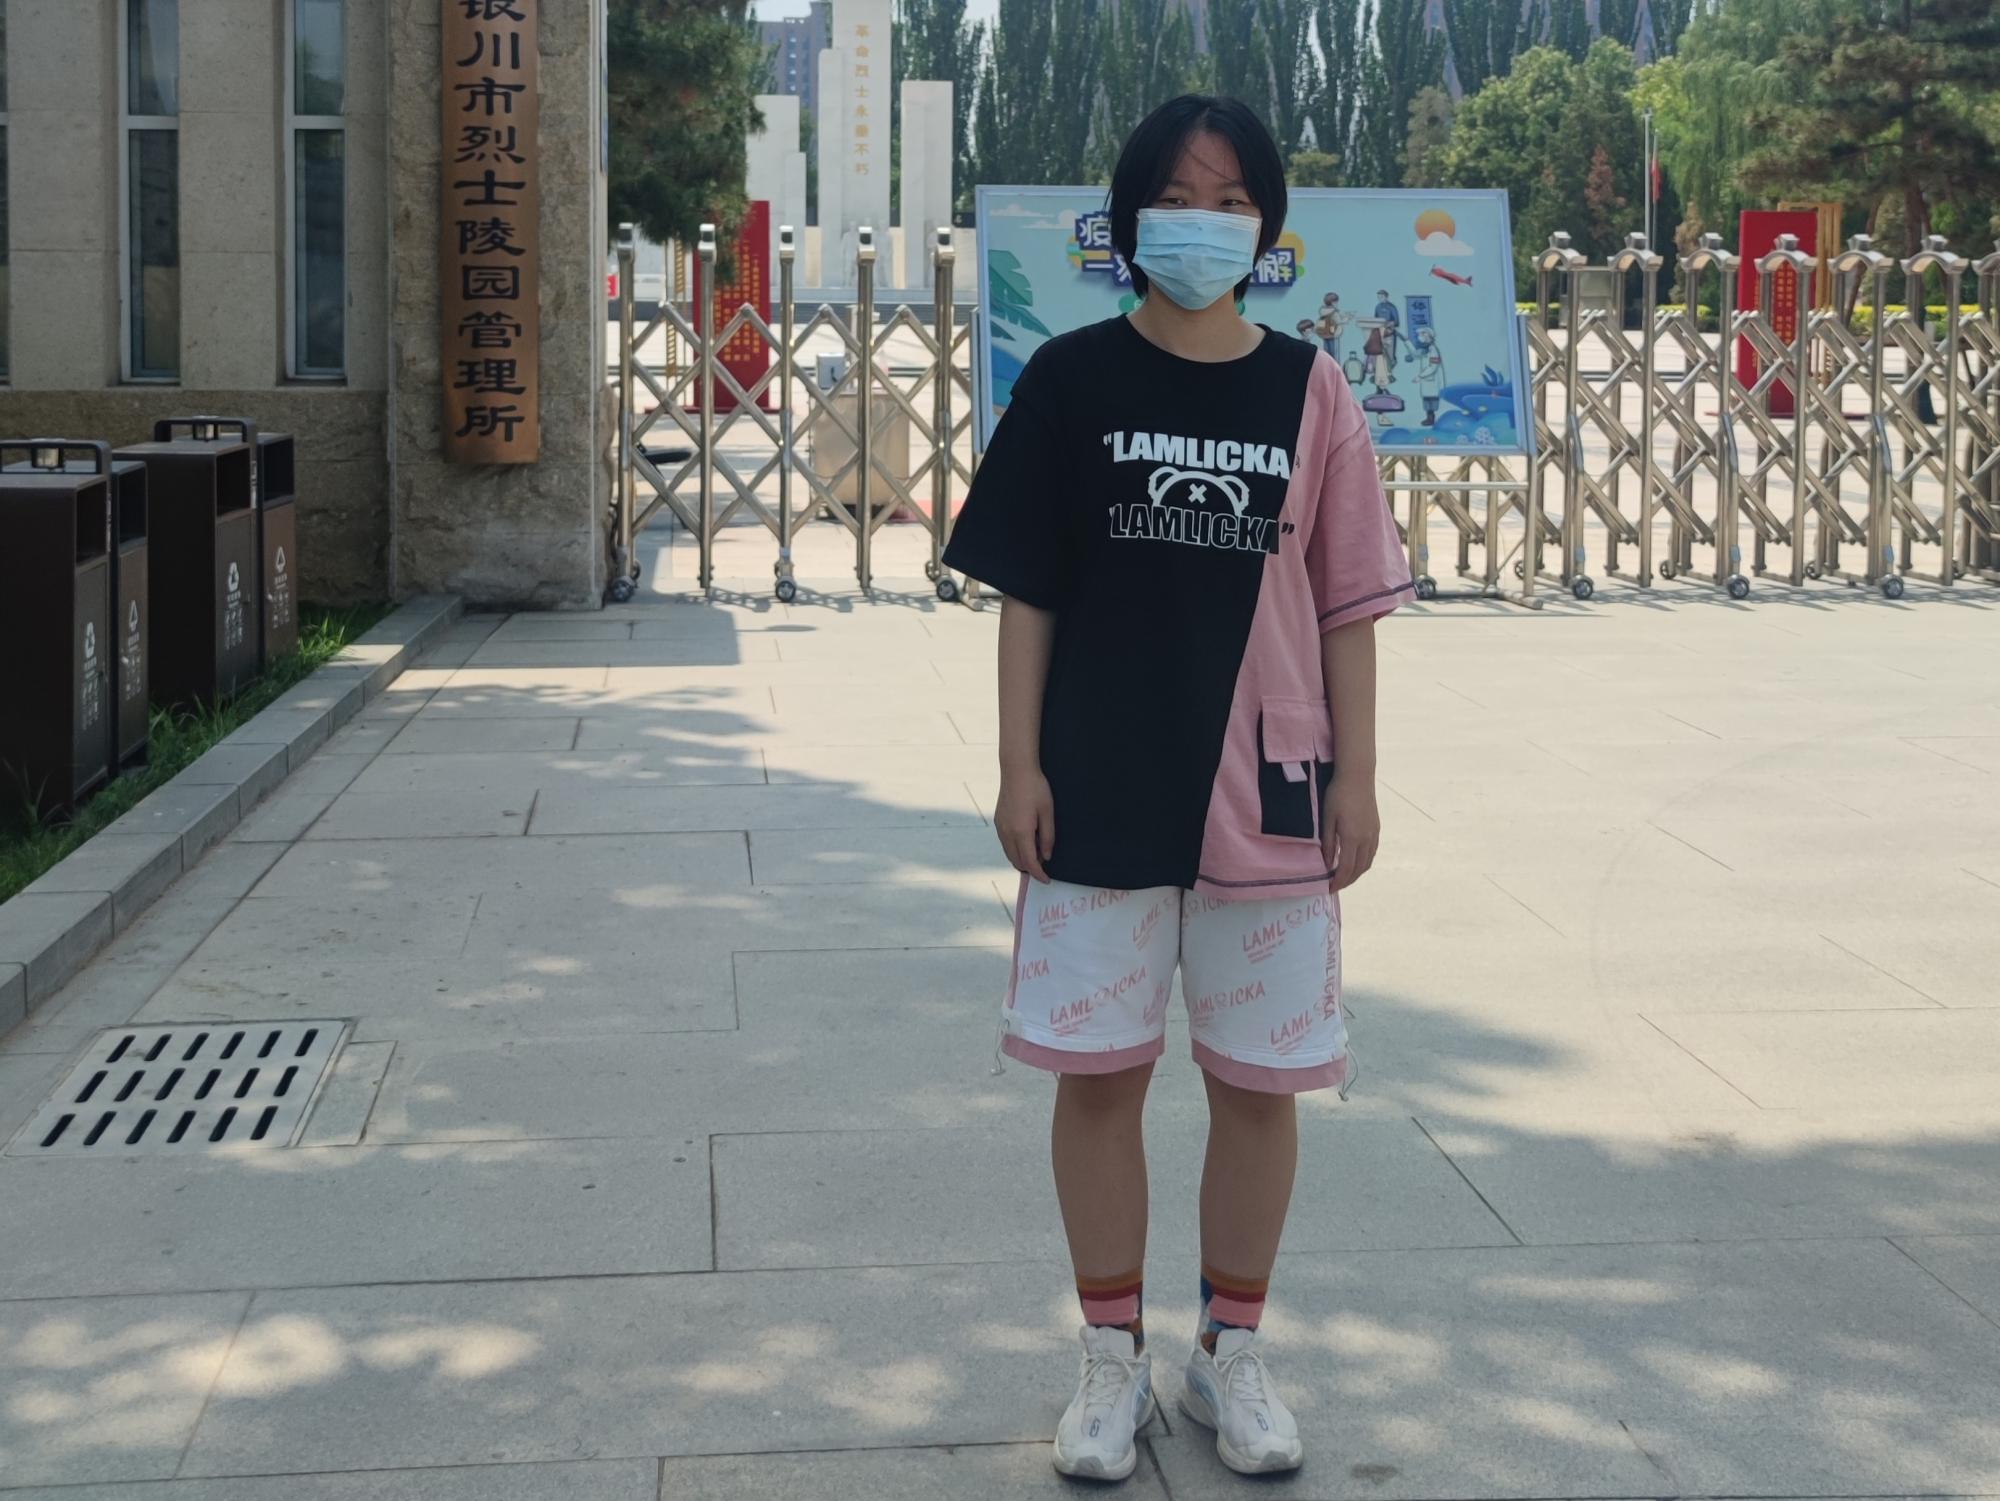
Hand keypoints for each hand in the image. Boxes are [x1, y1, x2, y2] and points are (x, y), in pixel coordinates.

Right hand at [997, 767, 1056, 882]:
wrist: (1016, 771)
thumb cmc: (1036, 789)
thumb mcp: (1048, 812)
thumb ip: (1048, 837)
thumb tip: (1046, 856)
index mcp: (1021, 832)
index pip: (1030, 863)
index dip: (1039, 875)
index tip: (1046, 880)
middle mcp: (1007, 833)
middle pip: (1017, 862)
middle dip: (1031, 868)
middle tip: (1044, 862)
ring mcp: (1000, 828)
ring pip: (1010, 854)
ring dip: (1022, 859)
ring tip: (1036, 852)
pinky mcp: (998, 822)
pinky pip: (1005, 844)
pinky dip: (1015, 850)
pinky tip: (1026, 841)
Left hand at [1324, 775, 1379, 890]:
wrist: (1358, 776)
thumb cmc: (1338, 795)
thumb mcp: (1327, 818)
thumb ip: (1327, 842)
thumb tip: (1326, 863)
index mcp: (1352, 838)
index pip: (1345, 868)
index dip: (1338, 881)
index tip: (1329, 889)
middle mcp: (1366, 839)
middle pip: (1358, 869)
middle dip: (1347, 881)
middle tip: (1335, 886)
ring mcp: (1373, 834)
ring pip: (1367, 862)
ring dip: (1357, 873)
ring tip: (1344, 877)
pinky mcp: (1376, 828)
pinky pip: (1372, 852)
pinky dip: (1364, 863)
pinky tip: (1355, 862)